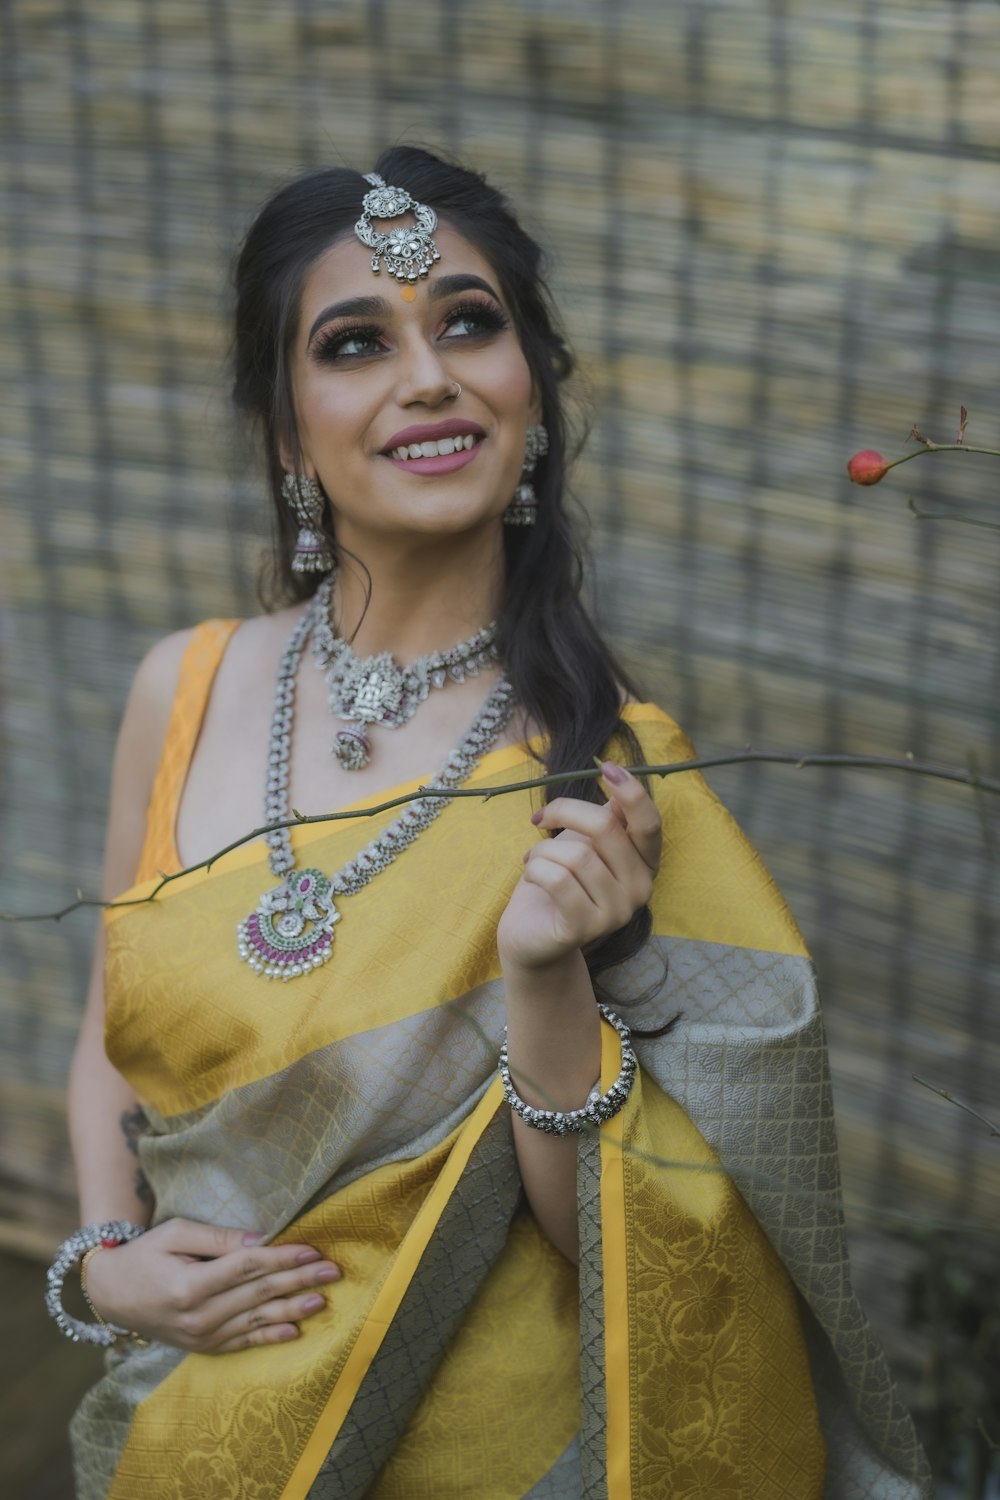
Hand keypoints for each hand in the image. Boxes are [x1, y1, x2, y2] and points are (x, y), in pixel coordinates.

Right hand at [83, 1218, 340, 1353]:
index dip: (282, 1257)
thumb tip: (262, 1239)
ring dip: (293, 1309)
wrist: (112, 1295)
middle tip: (332, 1271)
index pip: (247, 1268)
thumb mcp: (175, 1234)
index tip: (312, 1249)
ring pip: (256, 1321)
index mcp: (189, 1285)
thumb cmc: (145, 1255)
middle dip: (298, 1280)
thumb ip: (217, 1238)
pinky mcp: (203, 1347)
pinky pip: (242, 1343)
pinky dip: (270, 1338)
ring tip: (322, 1299)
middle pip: (258, 1294)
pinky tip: (295, 1330)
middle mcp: (197, 1316)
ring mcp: (200, 1336)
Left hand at [497, 762, 660, 972]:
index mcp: (645, 863)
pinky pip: (558, 880)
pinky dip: (535, 868)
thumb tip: (617, 772)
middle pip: (605, 829)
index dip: (631, 792)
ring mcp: (617, 913)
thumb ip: (608, 816)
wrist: (533, 933)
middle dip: (564, 812)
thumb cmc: (560, 880)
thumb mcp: (586, 842)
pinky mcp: (585, 929)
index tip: (606, 767)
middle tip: (540, 818)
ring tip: (534, 859)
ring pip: (576, 855)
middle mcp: (641, 889)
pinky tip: (531, 873)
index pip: (649, 822)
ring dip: (543, 849)